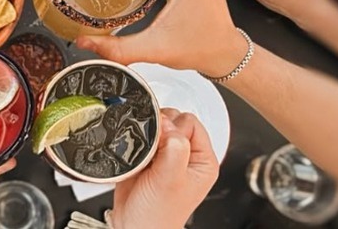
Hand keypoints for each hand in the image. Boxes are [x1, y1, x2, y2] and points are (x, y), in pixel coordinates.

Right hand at [109, 109, 218, 228]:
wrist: (135, 227)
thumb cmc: (157, 214)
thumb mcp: (170, 180)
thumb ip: (175, 148)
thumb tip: (167, 122)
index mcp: (203, 160)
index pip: (191, 122)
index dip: (174, 128)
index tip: (162, 146)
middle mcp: (187, 156)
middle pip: (173, 120)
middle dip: (159, 131)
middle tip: (153, 153)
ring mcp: (167, 156)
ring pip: (156, 127)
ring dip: (146, 136)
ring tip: (145, 158)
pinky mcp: (148, 158)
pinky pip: (141, 137)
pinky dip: (135, 142)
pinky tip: (136, 159)